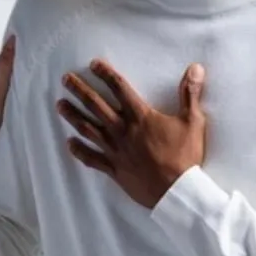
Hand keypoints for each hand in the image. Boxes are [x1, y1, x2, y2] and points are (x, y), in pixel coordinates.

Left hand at [56, 60, 206, 208]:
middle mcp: (123, 130)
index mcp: (141, 117)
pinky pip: (92, 158)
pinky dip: (79, 151)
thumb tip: (195, 68)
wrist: (178, 191)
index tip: (93, 64)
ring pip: (88, 129)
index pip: (120, 89)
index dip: (106, 74)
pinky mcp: (114, 169)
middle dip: (80, 90)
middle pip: (96, 105)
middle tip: (65, 79)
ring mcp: (116, 150)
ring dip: (73, 115)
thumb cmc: (186, 156)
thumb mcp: (193, 121)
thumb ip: (190, 93)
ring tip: (59, 104)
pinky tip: (69, 143)